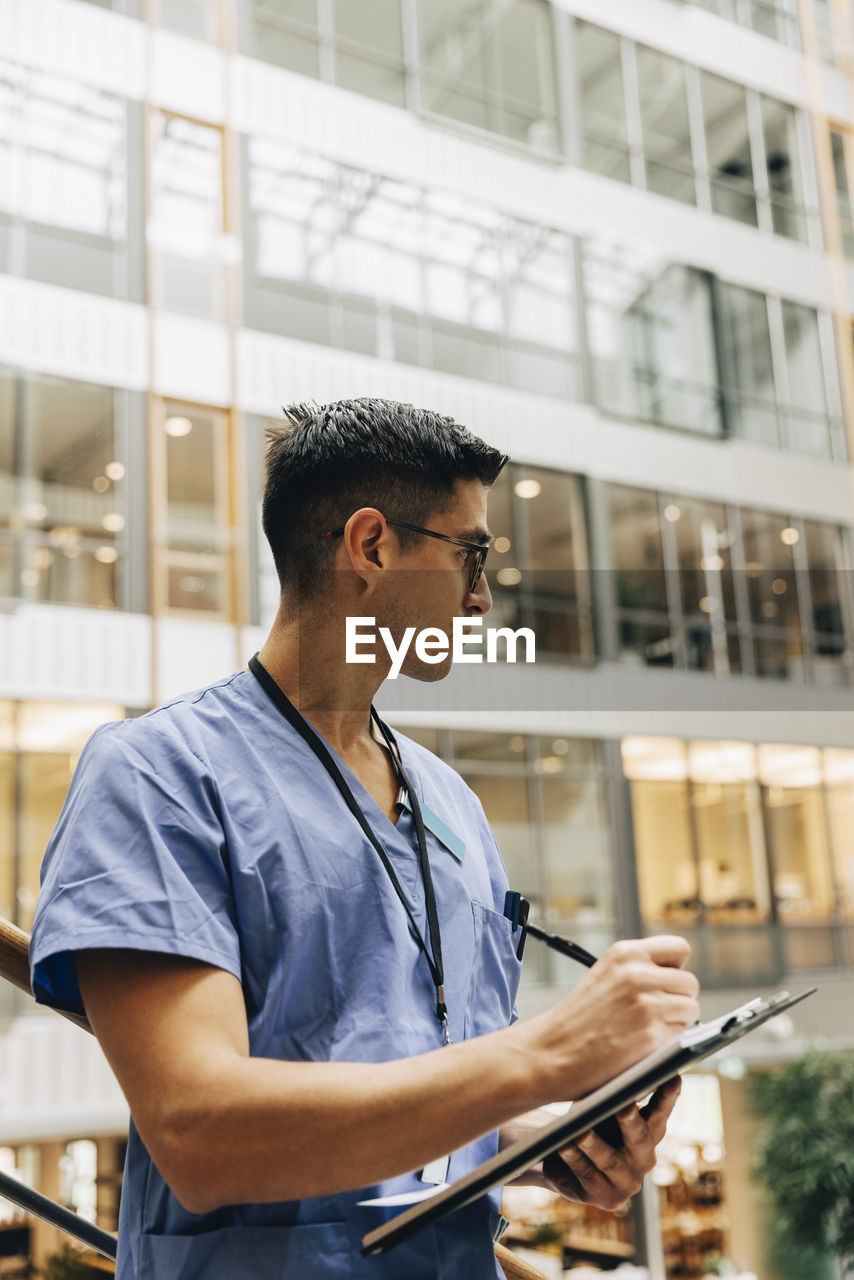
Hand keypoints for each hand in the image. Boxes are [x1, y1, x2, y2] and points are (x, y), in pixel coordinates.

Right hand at [516, 936, 699, 1100]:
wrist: (549, 1052)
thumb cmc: (577, 1020)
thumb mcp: (605, 976)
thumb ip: (637, 970)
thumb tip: (678, 978)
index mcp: (625, 953)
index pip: (679, 949)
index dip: (676, 969)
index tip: (667, 984)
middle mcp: (637, 972)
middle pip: (689, 982)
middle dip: (678, 1000)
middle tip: (656, 1016)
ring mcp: (646, 1003)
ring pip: (690, 1008)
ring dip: (677, 1022)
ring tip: (649, 1031)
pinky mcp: (651, 1035)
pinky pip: (682, 1034)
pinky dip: (670, 1043)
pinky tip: (645, 1046)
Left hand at [542, 1078, 681, 1209]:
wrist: (564, 1161)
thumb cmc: (589, 1124)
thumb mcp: (602, 1108)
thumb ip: (611, 1096)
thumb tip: (607, 1069)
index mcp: (650, 1132)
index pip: (660, 1113)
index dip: (667, 1097)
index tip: (673, 1077)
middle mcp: (645, 1159)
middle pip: (640, 1138)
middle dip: (630, 1121)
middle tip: (623, 1106)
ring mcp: (628, 1182)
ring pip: (610, 1161)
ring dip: (594, 1145)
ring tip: (580, 1133)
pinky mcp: (608, 1198)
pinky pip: (589, 1175)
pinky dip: (575, 1159)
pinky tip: (563, 1147)